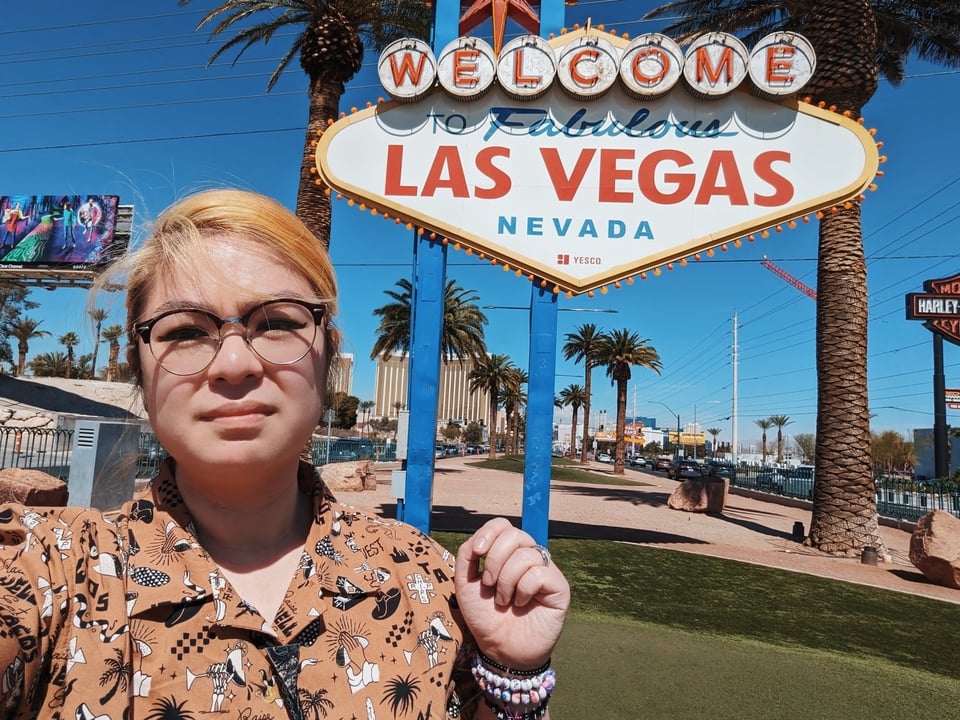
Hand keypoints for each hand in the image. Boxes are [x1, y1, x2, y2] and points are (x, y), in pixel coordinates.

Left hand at [454, 518, 569, 669]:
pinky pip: (539, 574)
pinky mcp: (559, 587)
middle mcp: (529, 557)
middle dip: (495, 559)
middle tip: (489, 584)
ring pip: (526, 555)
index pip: (503, 524)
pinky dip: (523, 590)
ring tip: (503, 600)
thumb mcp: (466, 584)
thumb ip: (467, 557)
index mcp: (508, 553)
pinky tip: (521, 603)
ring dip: (506, 580)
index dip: (489, 532)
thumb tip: (477, 539)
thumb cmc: (485, 617)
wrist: (500, 650)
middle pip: (515, 535)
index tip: (477, 552)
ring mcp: (546, 570)